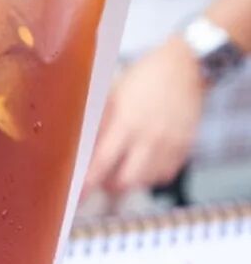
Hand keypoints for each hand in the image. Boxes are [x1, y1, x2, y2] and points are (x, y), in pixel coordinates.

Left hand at [84, 37, 204, 194]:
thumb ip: (100, 122)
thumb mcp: (114, 94)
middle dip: (109, 185)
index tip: (78, 196)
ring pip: (145, 182)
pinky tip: (145, 160)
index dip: (88, 183)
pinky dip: (152, 175)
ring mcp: (169, 145)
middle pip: (124, 182)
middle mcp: (149, 138)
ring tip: (124, 165)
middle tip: (101, 178)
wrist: (185, 67)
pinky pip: (165, 176)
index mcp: (126, 122)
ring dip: (131, 180)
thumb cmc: (144, 77)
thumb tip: (80, 148)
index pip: (102, 163)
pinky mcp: (184, 148)